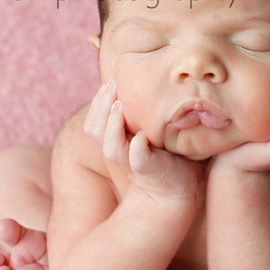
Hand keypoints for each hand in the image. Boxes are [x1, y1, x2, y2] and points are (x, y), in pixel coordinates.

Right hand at [84, 82, 197, 201]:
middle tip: (111, 85)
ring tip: (119, 106)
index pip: (94, 123)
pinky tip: (141, 137)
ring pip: (111, 148)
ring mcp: (132, 161)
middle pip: (95, 131)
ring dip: (112, 125)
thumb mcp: (148, 130)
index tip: (109, 83)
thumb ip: (139, 115)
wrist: (176, 187)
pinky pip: (137, 160)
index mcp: (116, 140)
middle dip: (100, 107)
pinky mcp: (149, 170)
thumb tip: (138, 81)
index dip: (97, 104)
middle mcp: (120, 151)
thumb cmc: (163, 154)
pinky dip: (136, 149)